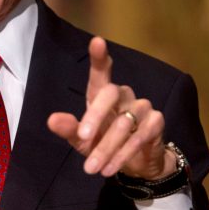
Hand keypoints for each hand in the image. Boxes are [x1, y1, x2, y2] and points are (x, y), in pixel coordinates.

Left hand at [47, 37, 174, 179]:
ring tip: (92, 168)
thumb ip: (68, 128)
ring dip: (106, 147)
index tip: (97, 41)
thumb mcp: (82, 140)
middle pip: (109, 93)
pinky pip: (140, 136)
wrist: (136, 165)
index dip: (99, 57)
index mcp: (102, 94)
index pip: (101, 72)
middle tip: (82, 137)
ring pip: (124, 122)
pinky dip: (122, 154)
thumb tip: (51, 120)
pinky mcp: (157, 122)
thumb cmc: (103, 143)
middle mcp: (123, 95)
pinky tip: (110, 168)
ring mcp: (142, 106)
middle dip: (94, 116)